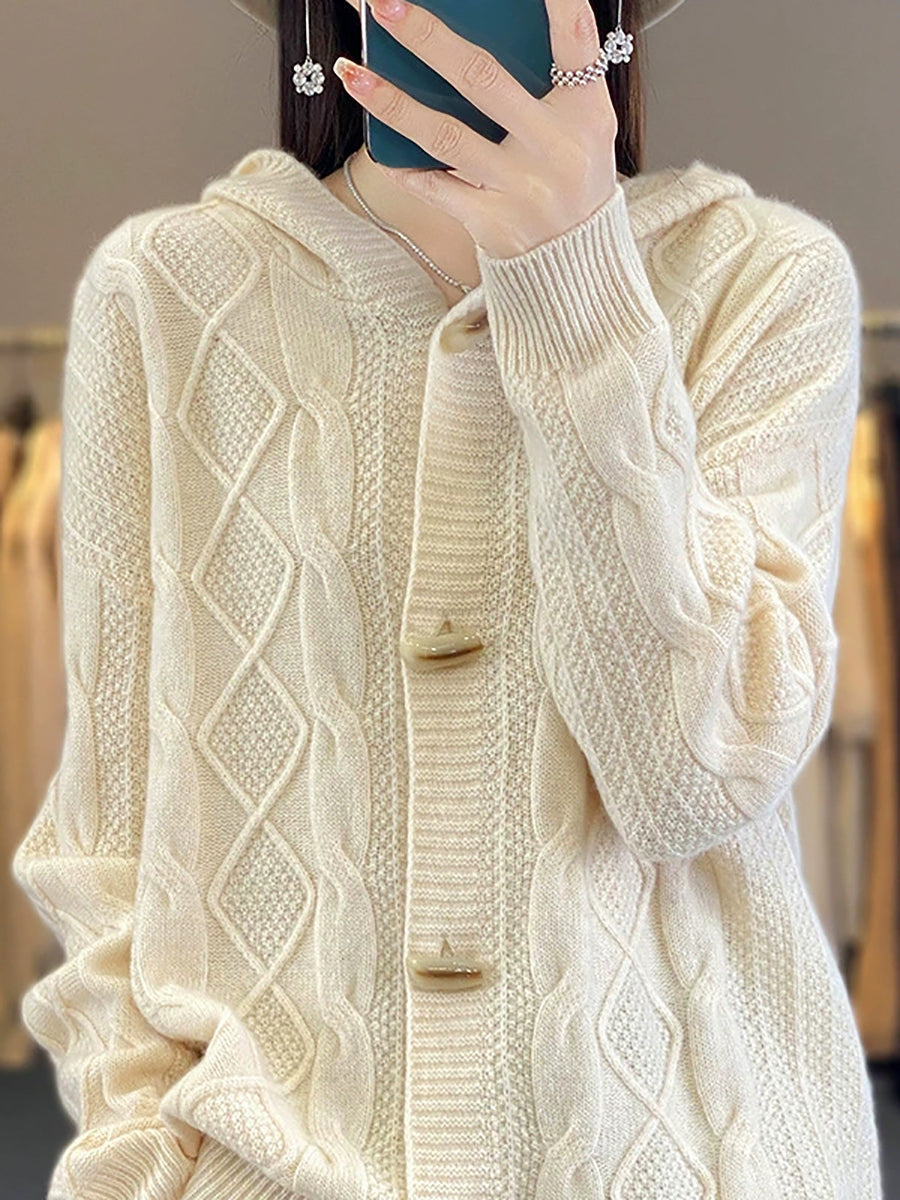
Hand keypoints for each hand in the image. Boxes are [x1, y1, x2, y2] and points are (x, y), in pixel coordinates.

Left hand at [334, 0, 619, 258]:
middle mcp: (555, 148)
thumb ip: (548, 80)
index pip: (575, 41)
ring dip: (392, 102)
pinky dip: (402, 165)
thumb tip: (472, 31)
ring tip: (352, 70)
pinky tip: (374, 142)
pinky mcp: (493, 223)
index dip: (556, 2)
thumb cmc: (570, 176)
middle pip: (483, 80)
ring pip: (446, 136)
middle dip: (428, 38)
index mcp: (586, 112)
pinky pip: (436, 189)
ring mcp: (522, 189)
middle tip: (383, 4)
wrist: (577, 263)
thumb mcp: (581, 126)